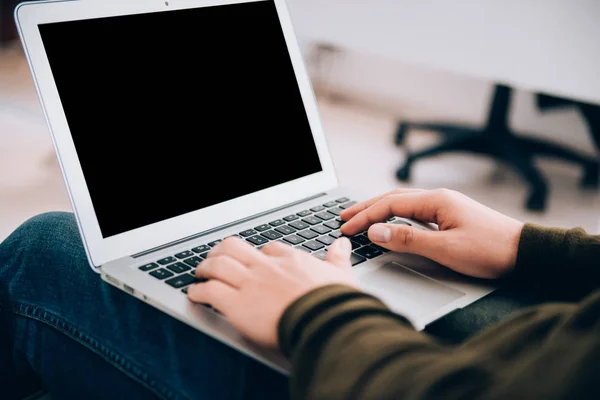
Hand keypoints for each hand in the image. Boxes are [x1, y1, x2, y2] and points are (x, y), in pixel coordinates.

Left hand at [187, 237, 356, 348]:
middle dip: (220, 252)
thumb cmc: (335, 303)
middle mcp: (266, 267)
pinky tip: (195, 294)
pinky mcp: (237, 305)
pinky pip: (210, 292)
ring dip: (205, 268)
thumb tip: (342, 244)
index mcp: (290, 260)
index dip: (257, 253)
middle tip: (215, 259)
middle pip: (234, 248)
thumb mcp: (341, 275)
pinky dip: (198, 291)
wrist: (325, 321)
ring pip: (217, 265)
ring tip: (200, 273)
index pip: (268, 248)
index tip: (252, 260)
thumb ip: (337, 259)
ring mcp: (250, 284)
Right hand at [341, 188, 523, 278]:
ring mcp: (444, 206)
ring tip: (359, 218)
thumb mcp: (446, 249)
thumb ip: (408, 239)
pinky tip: (389, 222)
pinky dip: (394, 216)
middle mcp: (438, 198)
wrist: (525, 252)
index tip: (347, 228)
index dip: (365, 216)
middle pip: (393, 198)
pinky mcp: (449, 216)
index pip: (390, 204)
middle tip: (343, 217)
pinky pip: (413, 212)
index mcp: (436, 201)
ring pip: (402, 204)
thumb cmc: (490, 250)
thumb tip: (376, 231)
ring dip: (379, 210)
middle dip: (366, 208)